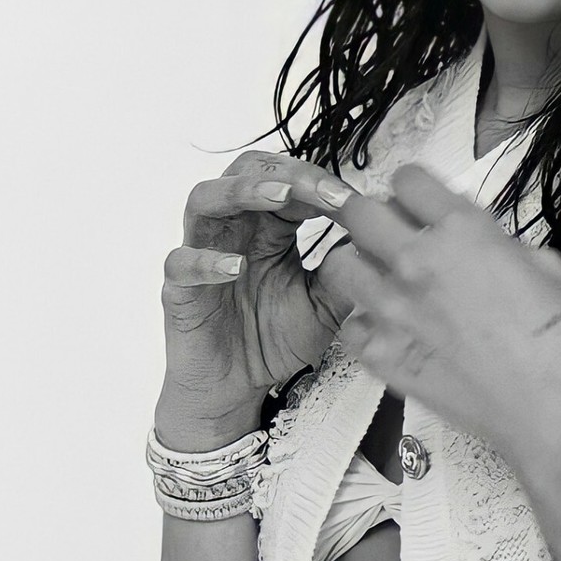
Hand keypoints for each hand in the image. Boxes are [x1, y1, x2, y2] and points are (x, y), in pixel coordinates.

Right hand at [156, 149, 358, 444]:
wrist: (238, 389)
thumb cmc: (275, 339)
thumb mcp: (326, 305)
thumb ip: (347, 271)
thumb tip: (380, 237)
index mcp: (268, 228)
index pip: (286, 180)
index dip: (317, 181)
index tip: (352, 199)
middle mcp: (233, 230)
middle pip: (244, 172)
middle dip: (284, 173)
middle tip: (322, 191)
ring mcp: (202, 254)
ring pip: (204, 200)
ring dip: (242, 191)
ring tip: (278, 197)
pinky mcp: (180, 290)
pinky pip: (179, 264)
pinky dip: (204, 261)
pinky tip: (234, 267)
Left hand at [313, 162, 560, 460]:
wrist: (556, 414)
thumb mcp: (547, 267)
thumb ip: (499, 245)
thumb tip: (482, 246)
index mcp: (462, 231)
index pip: (408, 179)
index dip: (415, 191)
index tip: (422, 206)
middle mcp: (416, 263)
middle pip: (357, 212)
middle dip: (372, 215)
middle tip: (391, 233)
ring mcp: (392, 311)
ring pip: (339, 265)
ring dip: (359, 265)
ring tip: (384, 281)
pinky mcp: (382, 357)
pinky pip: (351, 326)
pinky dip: (366, 325)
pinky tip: (392, 331)